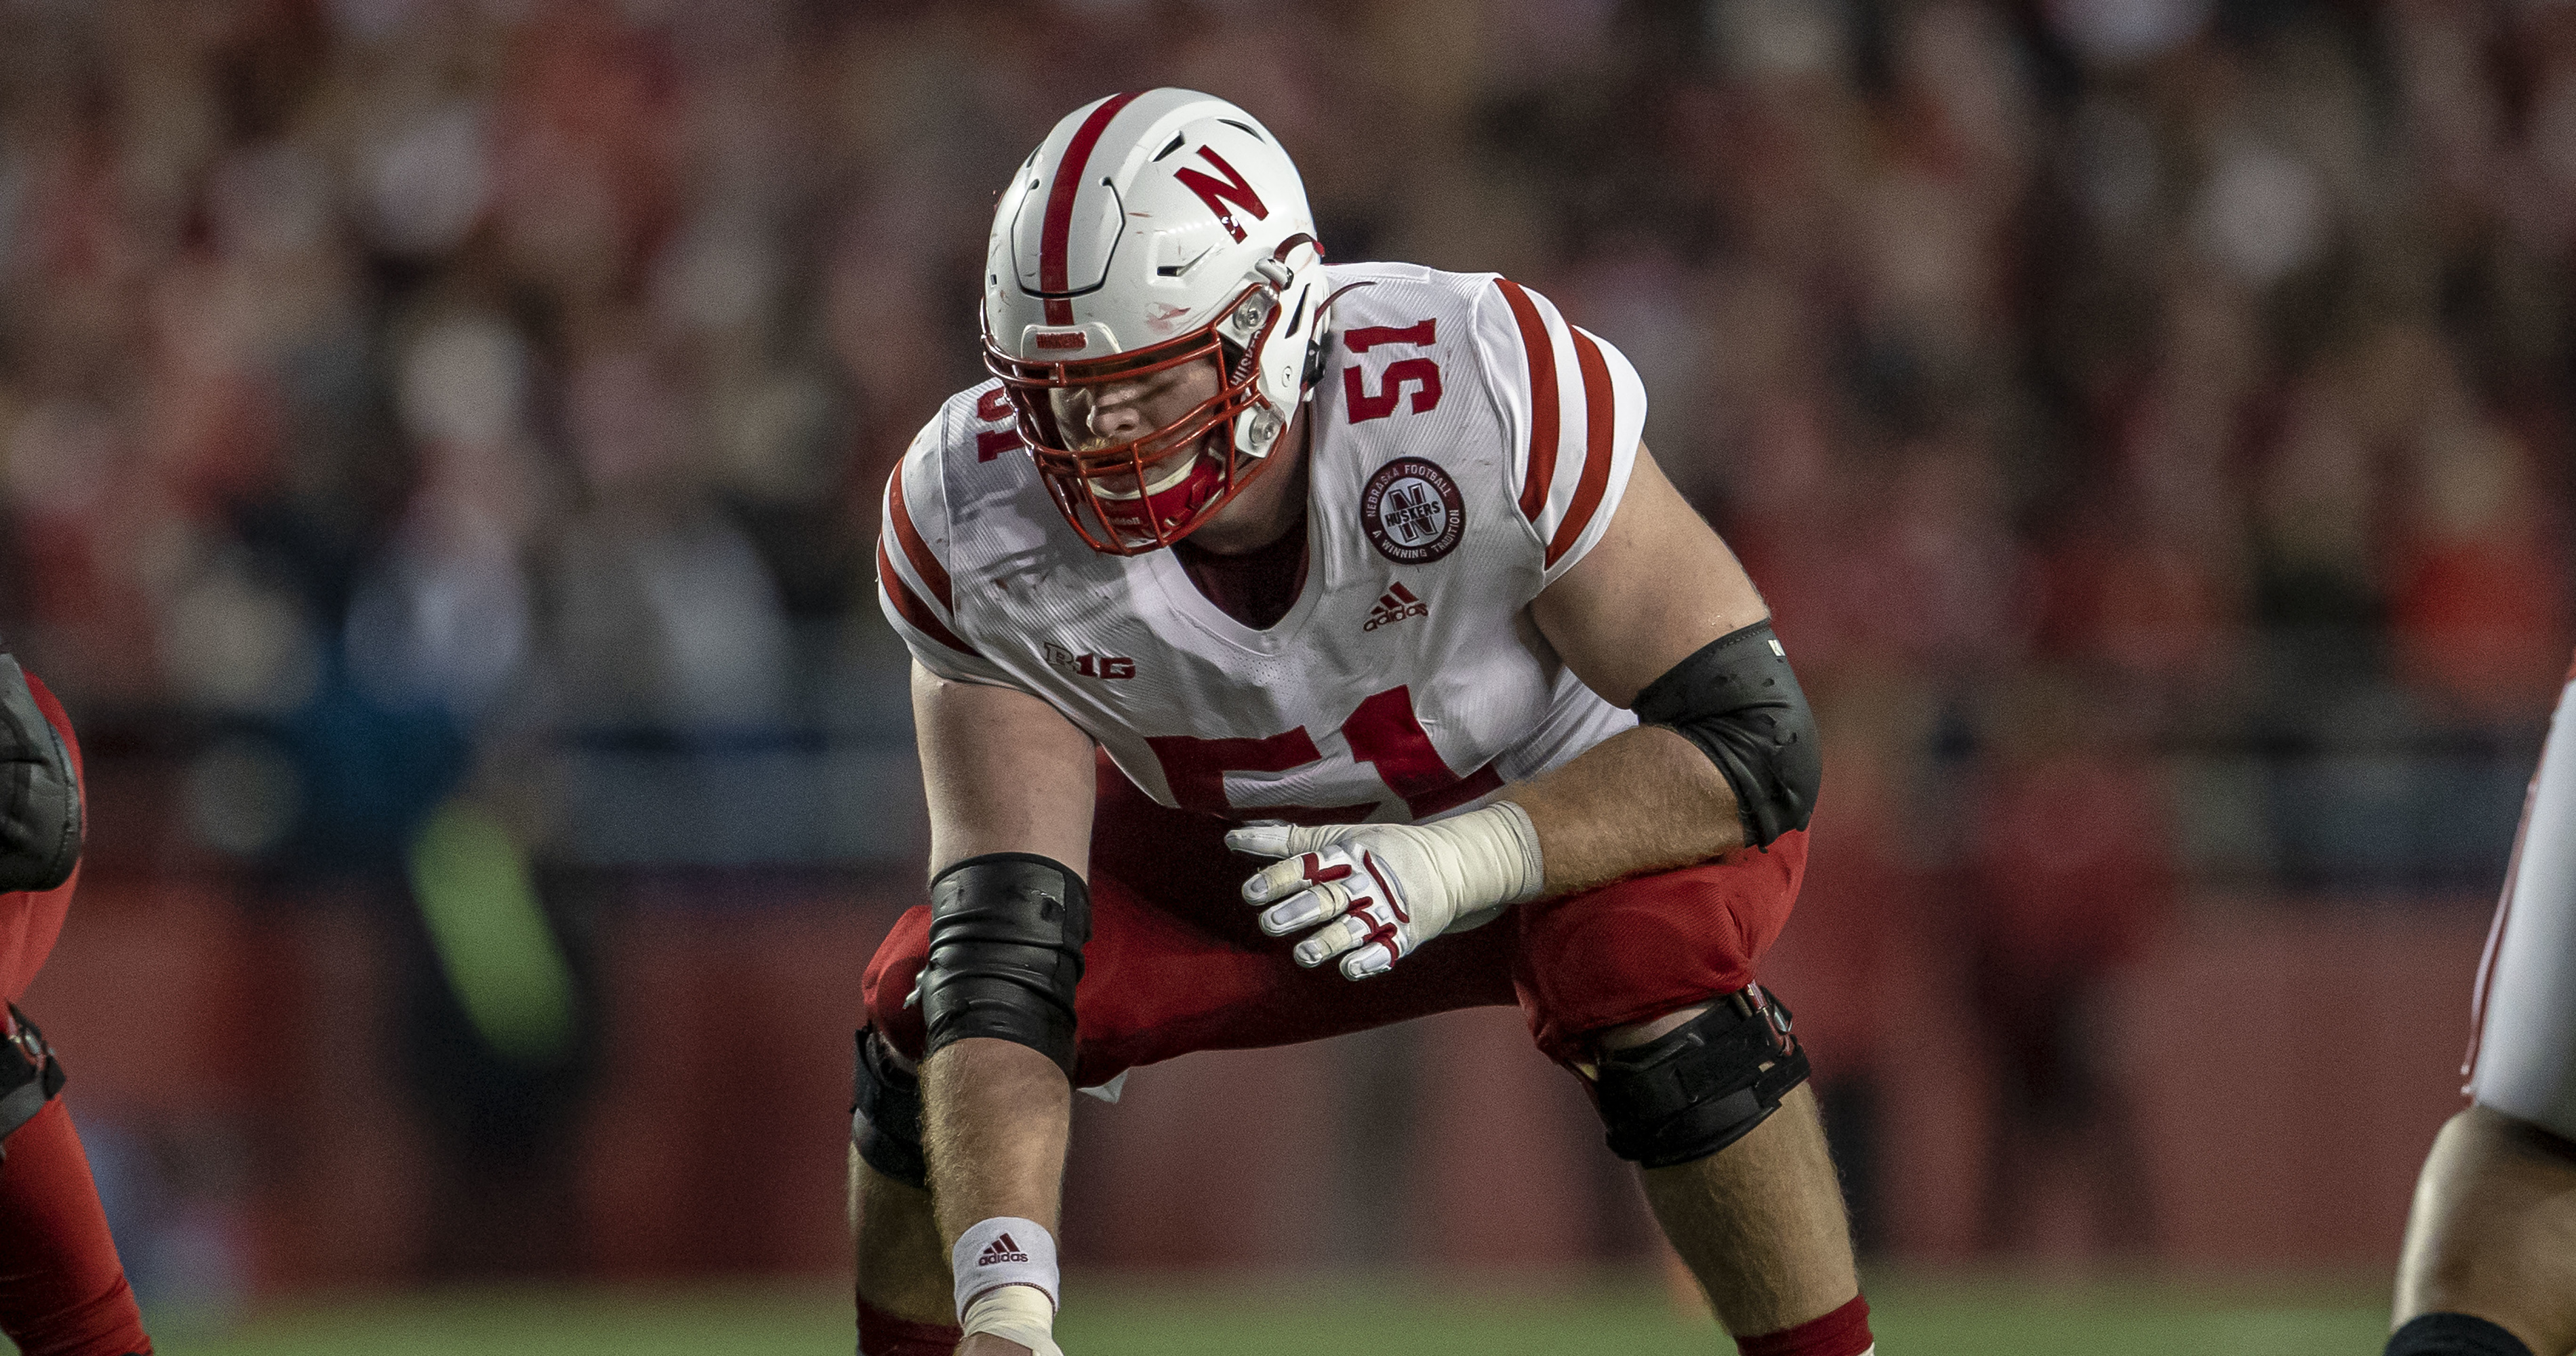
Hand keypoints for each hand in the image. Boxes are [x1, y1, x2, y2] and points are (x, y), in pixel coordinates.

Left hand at [1225, 802, 1543, 979]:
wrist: (1450, 865)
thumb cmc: (1380, 850)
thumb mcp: (1337, 837)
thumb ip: (1286, 841)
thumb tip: (1232, 838)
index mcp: (1349, 853)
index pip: (1309, 864)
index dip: (1279, 877)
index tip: (1249, 892)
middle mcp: (1367, 881)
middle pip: (1329, 897)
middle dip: (1299, 911)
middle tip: (1269, 924)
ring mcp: (1389, 910)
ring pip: (1355, 927)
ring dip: (1329, 941)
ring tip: (1304, 955)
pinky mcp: (1408, 935)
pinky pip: (1389, 950)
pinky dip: (1370, 960)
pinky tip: (1350, 970)